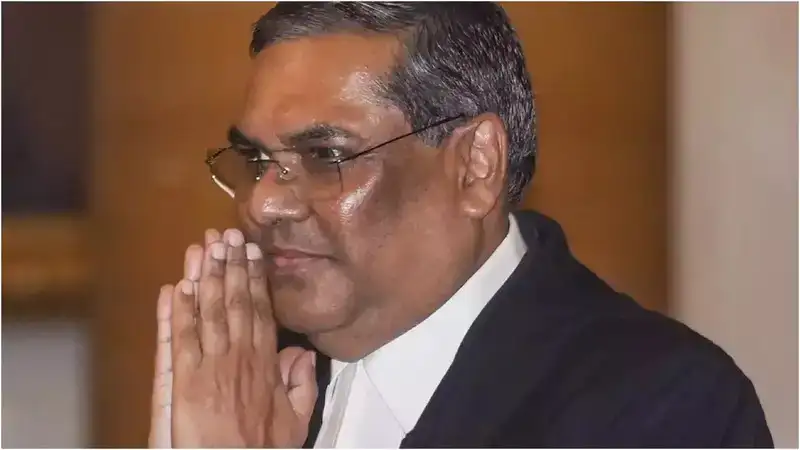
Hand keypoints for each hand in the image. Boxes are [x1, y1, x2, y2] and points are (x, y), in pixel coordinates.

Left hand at [148, 228, 317, 447]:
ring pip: (209, 312)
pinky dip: (179, 312)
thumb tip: (302, 352)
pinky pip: (182, 339)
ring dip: (205, 277)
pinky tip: (177, 287)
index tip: (253, 252)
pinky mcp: (185, 380)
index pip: (260, 311)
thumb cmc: (262, 449)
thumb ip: (303, 384)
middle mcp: (239, 356)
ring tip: (205, 246)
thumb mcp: (297, 420)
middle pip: (234, 302)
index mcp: (266, 363)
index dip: (255, 279)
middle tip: (228, 234)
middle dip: (231, 265)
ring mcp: (211, 366)